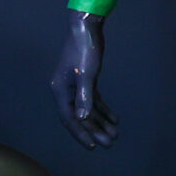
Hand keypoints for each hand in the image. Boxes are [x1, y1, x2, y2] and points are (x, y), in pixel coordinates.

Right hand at [50, 10, 117, 148]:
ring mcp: (74, 85)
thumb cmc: (84, 50)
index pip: (70, 117)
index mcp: (60, 90)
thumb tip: (81, 117)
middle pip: (79, 116)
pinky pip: (93, 100)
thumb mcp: (86, 74)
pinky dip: (103, 109)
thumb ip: (84, 96)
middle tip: (110, 142)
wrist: (86, 29)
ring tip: (115, 134)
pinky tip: (114, 118)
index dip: (81, 133)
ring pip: (87, 109)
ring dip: (100, 122)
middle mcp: (65, 90)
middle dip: (94, 130)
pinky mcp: (85, 80)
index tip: (93, 146)